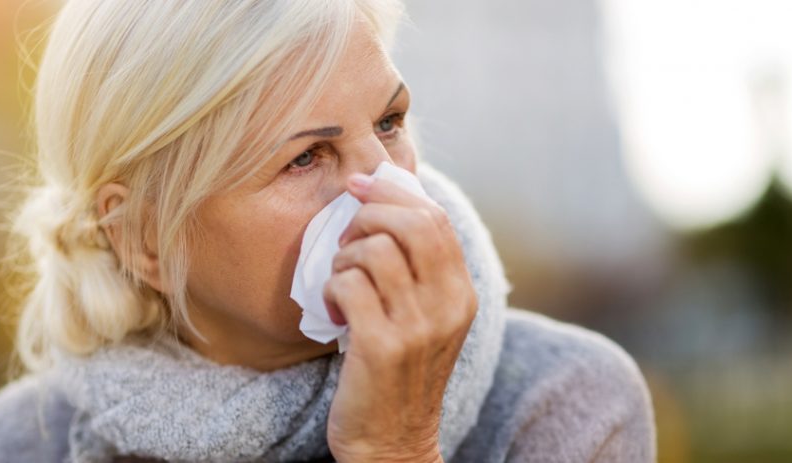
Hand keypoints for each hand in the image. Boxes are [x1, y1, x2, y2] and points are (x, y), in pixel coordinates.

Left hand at [323, 172, 476, 462]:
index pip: (434, 218)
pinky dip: (330, 289)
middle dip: (367, 216)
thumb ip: (416, 270)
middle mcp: (447, 307)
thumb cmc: (397, 374)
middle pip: (410, 223)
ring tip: (340, 284)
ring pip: (374, 250)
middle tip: (346, 240)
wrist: (391, 443)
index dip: (393, 193)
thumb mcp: (424, 320)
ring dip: (343, 258)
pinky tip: (332, 310)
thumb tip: (383, 202)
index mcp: (461, 294)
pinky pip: (348, 284)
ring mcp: (417, 327)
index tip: (360, 186)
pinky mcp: (382, 346)